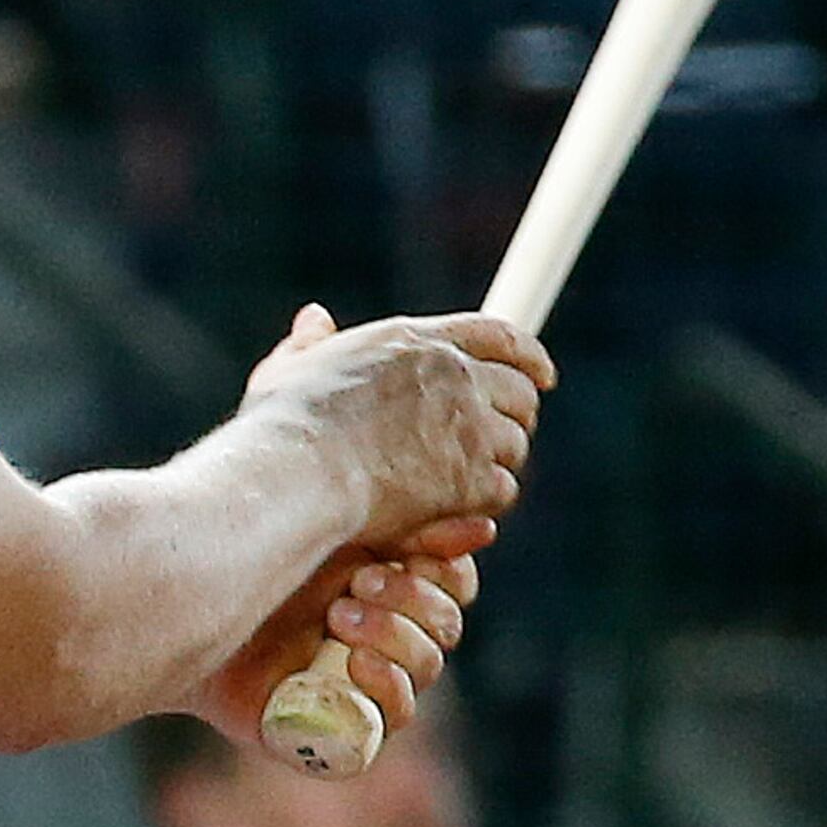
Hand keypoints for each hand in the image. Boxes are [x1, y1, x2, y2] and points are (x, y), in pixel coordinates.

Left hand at [202, 539, 478, 745]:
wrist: (186, 606)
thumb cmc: (253, 560)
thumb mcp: (332, 527)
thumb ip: (402, 519)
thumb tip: (485, 526)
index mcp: (391, 585)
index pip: (454, 582)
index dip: (444, 568)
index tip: (407, 548)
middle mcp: (387, 636)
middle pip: (444, 624)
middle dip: (410, 599)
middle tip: (360, 582)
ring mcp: (365, 683)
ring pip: (424, 667)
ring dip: (395, 637)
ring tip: (341, 616)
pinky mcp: (343, 726)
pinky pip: (394, 718)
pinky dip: (388, 689)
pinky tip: (358, 664)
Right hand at [239, 303, 552, 550]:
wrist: (295, 473)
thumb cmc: (282, 426)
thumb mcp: (290, 368)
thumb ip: (310, 343)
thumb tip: (315, 318)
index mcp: (414, 341)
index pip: (495, 336)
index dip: (528, 355)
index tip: (543, 374)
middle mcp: (451, 374)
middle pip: (518, 391)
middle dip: (517, 413)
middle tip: (504, 435)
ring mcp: (465, 425)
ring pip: (513, 444)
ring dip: (497, 461)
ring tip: (469, 478)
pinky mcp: (469, 477)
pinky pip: (500, 490)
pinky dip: (485, 501)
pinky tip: (457, 509)